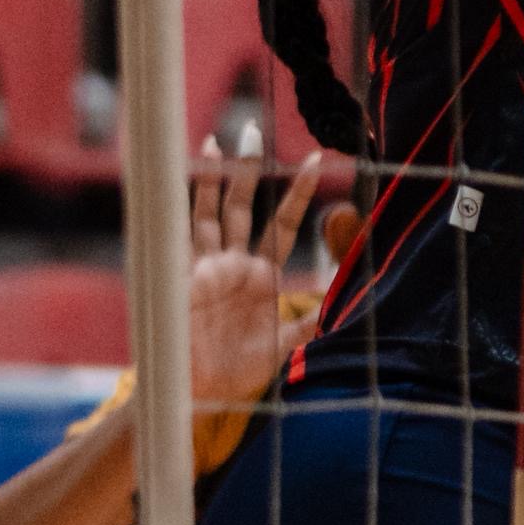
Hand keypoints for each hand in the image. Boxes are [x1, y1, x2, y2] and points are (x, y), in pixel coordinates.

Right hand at [189, 140, 326, 417]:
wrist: (199, 395)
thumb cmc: (239, 374)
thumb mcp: (285, 344)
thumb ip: (312, 319)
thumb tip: (346, 299)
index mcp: (262, 276)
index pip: (284, 223)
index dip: (299, 193)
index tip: (317, 160)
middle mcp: (234, 264)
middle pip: (243, 205)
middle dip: (248, 169)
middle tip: (253, 129)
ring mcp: (205, 267)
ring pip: (211, 211)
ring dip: (214, 179)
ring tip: (217, 142)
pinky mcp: (182, 277)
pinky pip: (181, 234)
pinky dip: (180, 207)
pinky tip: (176, 180)